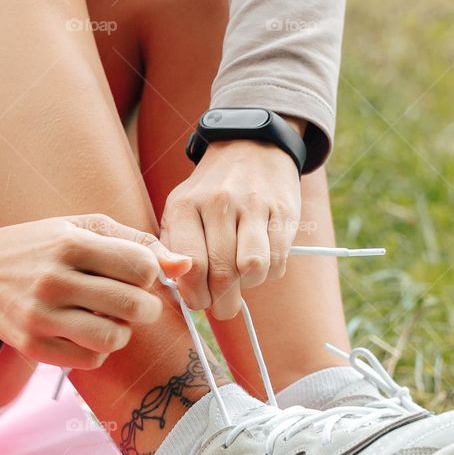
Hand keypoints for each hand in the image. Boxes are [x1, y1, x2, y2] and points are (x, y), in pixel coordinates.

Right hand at [0, 213, 190, 369]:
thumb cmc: (43, 246)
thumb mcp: (84, 229)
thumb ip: (138, 243)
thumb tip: (186, 266)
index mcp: (71, 244)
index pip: (142, 268)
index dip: (150, 274)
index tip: (137, 274)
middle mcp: (54, 280)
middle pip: (134, 307)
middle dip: (145, 308)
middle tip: (134, 303)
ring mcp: (41, 317)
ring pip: (114, 339)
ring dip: (122, 332)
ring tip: (109, 319)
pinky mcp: (32, 346)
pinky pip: (90, 361)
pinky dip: (97, 351)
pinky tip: (84, 332)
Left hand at [160, 139, 301, 319]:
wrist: (250, 148)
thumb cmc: (209, 193)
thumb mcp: (180, 211)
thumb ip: (171, 250)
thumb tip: (178, 293)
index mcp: (185, 207)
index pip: (190, 265)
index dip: (195, 295)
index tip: (199, 302)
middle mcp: (217, 204)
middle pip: (221, 274)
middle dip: (222, 302)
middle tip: (222, 306)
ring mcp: (252, 206)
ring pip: (252, 270)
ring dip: (248, 286)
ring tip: (242, 281)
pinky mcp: (282, 212)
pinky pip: (277, 261)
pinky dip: (270, 273)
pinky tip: (260, 263)